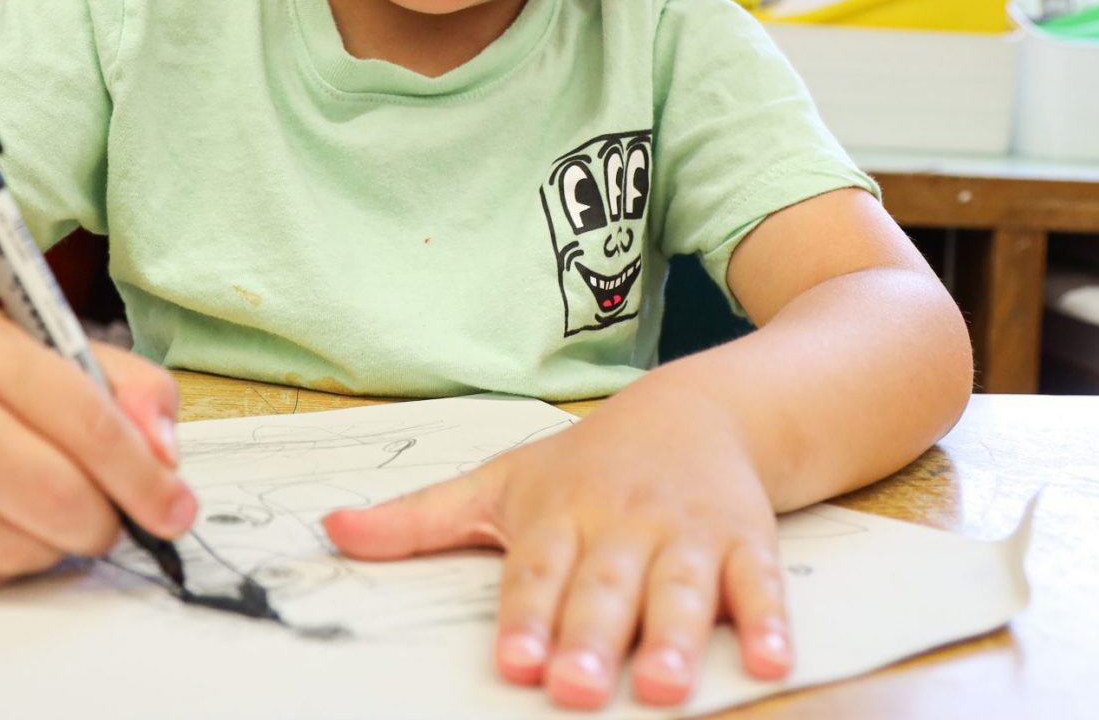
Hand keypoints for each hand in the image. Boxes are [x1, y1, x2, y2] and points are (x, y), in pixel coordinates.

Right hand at [0, 310, 194, 592]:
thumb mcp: (58, 351)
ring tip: (37, 507)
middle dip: (103, 522)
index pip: (91, 428)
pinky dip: (4, 562)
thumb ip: (133, 391)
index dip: (146, 479)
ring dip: (53, 544)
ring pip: (21, 551)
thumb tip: (166, 460)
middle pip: (60, 501)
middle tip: (106, 518)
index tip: (177, 510)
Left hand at [323, 385, 790, 710]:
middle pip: (604, 586)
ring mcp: (686, 534)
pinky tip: (770, 656)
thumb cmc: (583, 464)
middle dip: (590, 637)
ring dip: (675, 638)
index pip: (537, 570)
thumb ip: (418, 519)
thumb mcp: (499, 483)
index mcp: (559, 514)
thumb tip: (329, 532)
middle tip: (574, 689)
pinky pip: (759, 582)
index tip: (514, 662)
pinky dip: (767, 618)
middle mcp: (621, 524)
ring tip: (662, 687)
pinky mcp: (746, 541)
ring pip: (680, 589)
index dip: (526, 615)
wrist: (695, 408)